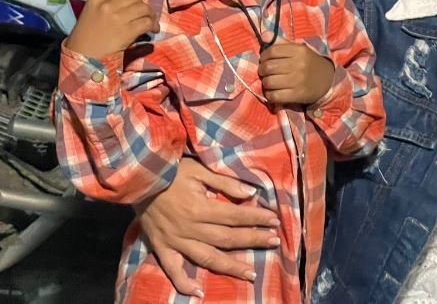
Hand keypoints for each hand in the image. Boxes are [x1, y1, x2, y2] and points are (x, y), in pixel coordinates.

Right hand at [65, 0, 158, 57]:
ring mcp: (118, 17)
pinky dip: (153, 25)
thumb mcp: (90, 15)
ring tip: (150, 21)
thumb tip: (128, 3)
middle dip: (141, 4)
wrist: (83, 58)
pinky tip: (153, 29)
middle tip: (143, 13)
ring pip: (143, 8)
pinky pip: (147, 22)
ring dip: (150, 14)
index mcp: (95, 1)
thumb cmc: (84, 39)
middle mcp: (107, 6)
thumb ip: (105, 5)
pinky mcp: (128, 30)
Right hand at [135, 157, 280, 296]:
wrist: (138, 178)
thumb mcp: (199, 169)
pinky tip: (198, 292)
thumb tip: (251, 194)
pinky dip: (184, 283)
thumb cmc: (171, 171)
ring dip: (230, 267)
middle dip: (253, 240)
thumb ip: (225, 183)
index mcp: (200, 208)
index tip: (275, 220)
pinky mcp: (161, 248)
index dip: (257, 218)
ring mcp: (175, 241)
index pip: (235, 216)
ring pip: (207, 258)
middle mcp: (190, 229)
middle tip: (274, 242)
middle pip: (227, 238)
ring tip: (251, 274)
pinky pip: (173, 270)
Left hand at [258, 41, 334, 104]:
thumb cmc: (308, 63)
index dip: (264, 56)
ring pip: (269, 82)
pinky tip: (273, 92)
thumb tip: (263, 34)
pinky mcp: (298, 95)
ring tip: (269, 82)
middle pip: (268, 67)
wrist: (327, 80)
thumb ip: (280, 41)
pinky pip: (274, 96)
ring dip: (265, 83)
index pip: (271, 51)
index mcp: (299, 50)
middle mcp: (299, 64)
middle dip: (262, 70)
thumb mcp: (298, 49)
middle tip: (265, 72)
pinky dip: (270, 95)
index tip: (265, 60)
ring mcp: (298, 80)